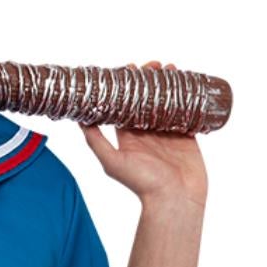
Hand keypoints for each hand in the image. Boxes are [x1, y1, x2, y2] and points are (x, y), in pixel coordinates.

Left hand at [82, 59, 207, 210]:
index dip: (127, 87)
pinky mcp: (186, 137)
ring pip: (166, 102)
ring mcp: (167, 135)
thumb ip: (96, 141)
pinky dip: (187, 97)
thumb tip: (79, 119)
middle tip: (152, 65)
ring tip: (168, 68)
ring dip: (167, 84)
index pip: (124, 106)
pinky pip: (186, 112)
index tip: (129, 69)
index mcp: (128, 138)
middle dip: (149, 80)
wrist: (175, 201)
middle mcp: (146, 135)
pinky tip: (187, 81)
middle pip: (146, 100)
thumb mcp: (112, 162)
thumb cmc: (143, 184)